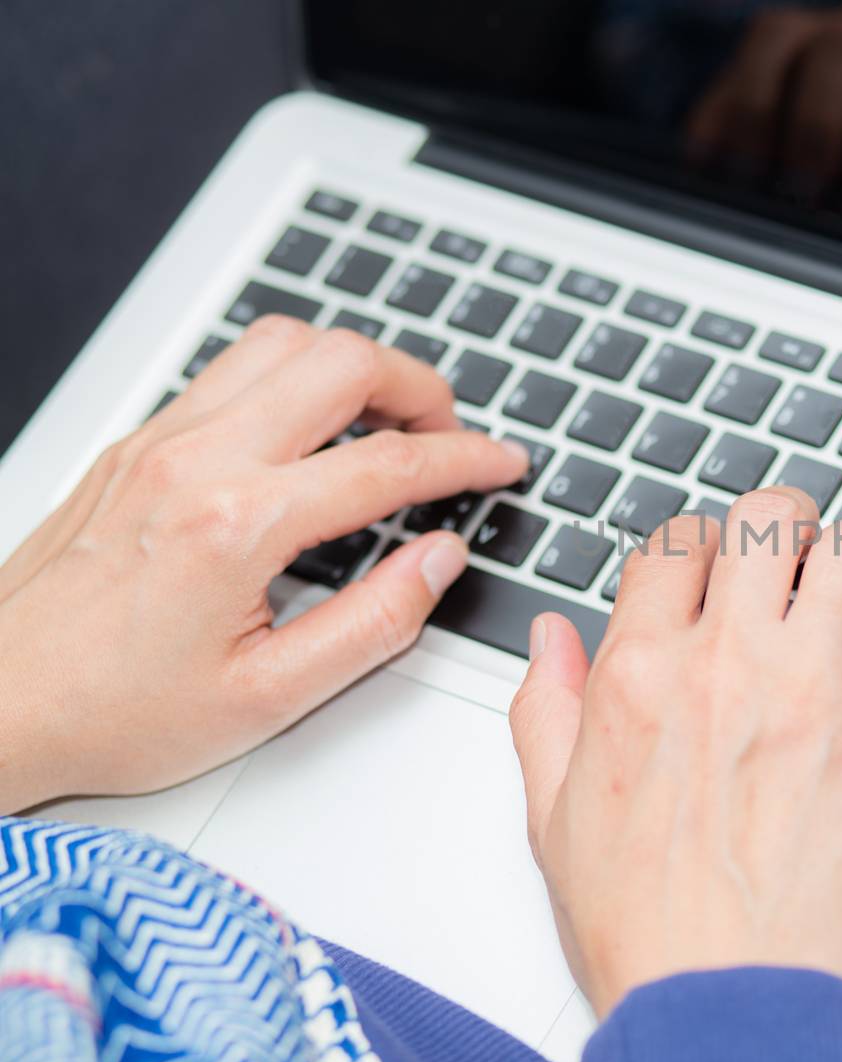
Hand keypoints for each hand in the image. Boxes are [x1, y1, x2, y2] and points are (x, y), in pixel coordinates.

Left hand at [0, 317, 527, 812]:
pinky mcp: (135, 441)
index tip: (502, 464)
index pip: (389, 464)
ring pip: (283, 342)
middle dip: (421, 387)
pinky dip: (296, 376)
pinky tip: (314, 431)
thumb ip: (375, 623)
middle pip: (342, 362)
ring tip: (388, 420)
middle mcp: (196, 461)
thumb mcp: (269, 698)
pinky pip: (233, 367)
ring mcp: (159, 440)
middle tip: (450, 436)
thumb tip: (438, 562)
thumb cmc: (110, 712)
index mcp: (236, 526)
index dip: (466, 459)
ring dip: (354, 367)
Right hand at [509, 488, 841, 1015]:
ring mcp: (809, 694)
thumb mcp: (554, 817)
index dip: (698, 542)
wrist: (724, 1004)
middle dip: (781, 523)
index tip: (714, 565)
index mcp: (639, 676)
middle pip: (767, 522)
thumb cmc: (645, 926)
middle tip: (791, 549)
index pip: (675, 544)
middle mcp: (725, 666)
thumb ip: (547, 711)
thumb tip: (552, 641)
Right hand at [685, 1, 841, 218]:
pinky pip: (725, 73)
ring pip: (773, 38)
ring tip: (754, 179)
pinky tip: (709, 171)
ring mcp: (809, 35)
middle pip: (841, 50)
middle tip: (807, 192)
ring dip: (758, 111)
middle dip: (819, 127)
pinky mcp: (754, 62)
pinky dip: (713, 122)